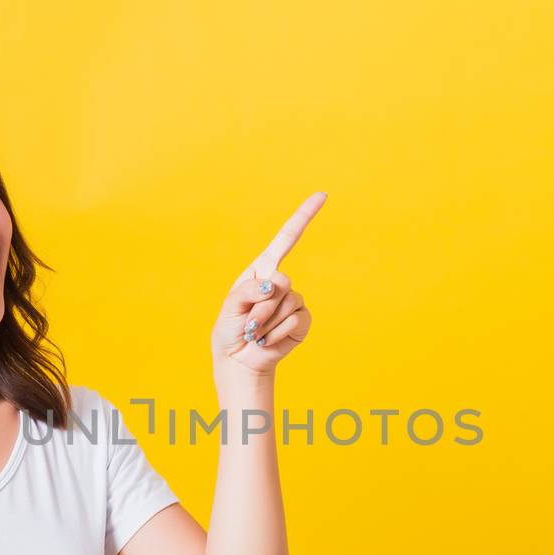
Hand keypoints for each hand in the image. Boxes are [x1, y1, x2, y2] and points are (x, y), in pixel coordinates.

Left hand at [210, 191, 324, 378]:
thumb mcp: (231, 305)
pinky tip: (267, 340)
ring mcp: (293, 301)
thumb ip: (249, 290)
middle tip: (249, 322)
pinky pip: (296, 321)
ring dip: (267, 323)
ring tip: (256, 333)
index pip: (286, 239)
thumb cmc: (231, 329)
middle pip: (282, 281)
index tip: (322, 195)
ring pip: (288, 304)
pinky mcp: (302, 321)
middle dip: (262, 306)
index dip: (304, 216)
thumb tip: (275, 285)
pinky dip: (278, 333)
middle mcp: (280, 282)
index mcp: (262, 270)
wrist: (239, 359)